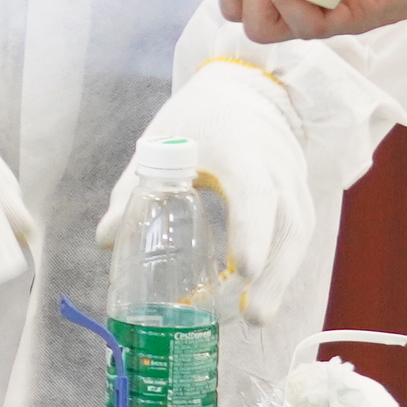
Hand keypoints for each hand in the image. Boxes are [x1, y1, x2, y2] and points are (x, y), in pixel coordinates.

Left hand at [112, 61, 319, 294]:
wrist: (248, 90)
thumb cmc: (199, 118)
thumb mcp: (160, 142)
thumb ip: (132, 190)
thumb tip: (105, 241)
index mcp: (241, 148)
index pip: (255, 191)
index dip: (252, 230)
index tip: (245, 269)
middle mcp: (277, 165)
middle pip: (287, 222)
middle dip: (274, 273)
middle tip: (252, 315)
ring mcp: (295, 179)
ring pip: (299, 232)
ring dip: (282, 277)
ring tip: (257, 315)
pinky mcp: (301, 193)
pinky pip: (298, 233)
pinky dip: (284, 265)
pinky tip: (263, 294)